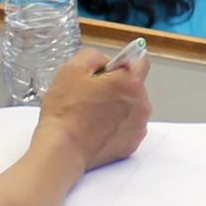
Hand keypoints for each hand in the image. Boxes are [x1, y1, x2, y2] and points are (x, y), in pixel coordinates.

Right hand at [38, 48, 150, 169]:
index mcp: (130, 83)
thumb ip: (94, 56)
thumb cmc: (66, 112)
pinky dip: (116, 127)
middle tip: (92, 95)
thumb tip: (105, 60)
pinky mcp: (132, 143)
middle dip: (116, 87)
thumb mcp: (72, 70)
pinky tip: (96, 129)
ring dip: (117, 107)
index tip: (109, 69)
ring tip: (91, 115)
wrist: (63, 149)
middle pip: (134, 87)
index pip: (140, 62)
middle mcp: (142, 103)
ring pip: (132, 108)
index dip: (122, 63)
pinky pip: (128, 127)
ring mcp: (139, 125)